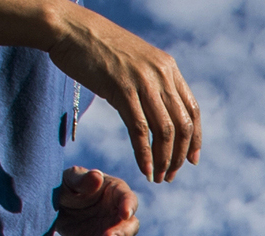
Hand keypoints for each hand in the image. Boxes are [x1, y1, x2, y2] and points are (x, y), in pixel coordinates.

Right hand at [45, 3, 200, 182]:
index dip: (195, 140)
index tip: (192, 161)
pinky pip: (140, 130)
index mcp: (168, 68)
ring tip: (159, 177)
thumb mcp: (134, 63)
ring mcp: (142, 82)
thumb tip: (159, 112)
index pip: (192, 111)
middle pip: (182, 126)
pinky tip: (145, 169)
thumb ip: (151, 84)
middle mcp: (161, 75)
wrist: (68, 28)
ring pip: (164, 131)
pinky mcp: (121, 89)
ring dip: (164, 160)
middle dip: (180, 156)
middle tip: (172, 175)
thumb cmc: (96, 47)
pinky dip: (144, 154)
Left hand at [52, 167, 136, 235]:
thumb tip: (97, 176)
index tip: (124, 213)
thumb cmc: (63, 185)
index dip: (129, 206)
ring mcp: (111, 233)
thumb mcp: (69, 179)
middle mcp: (118, 215)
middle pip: (130, 226)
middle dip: (120, 234)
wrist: (50, 205)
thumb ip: (82, 179)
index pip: (129, 199)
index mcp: (116, 193)